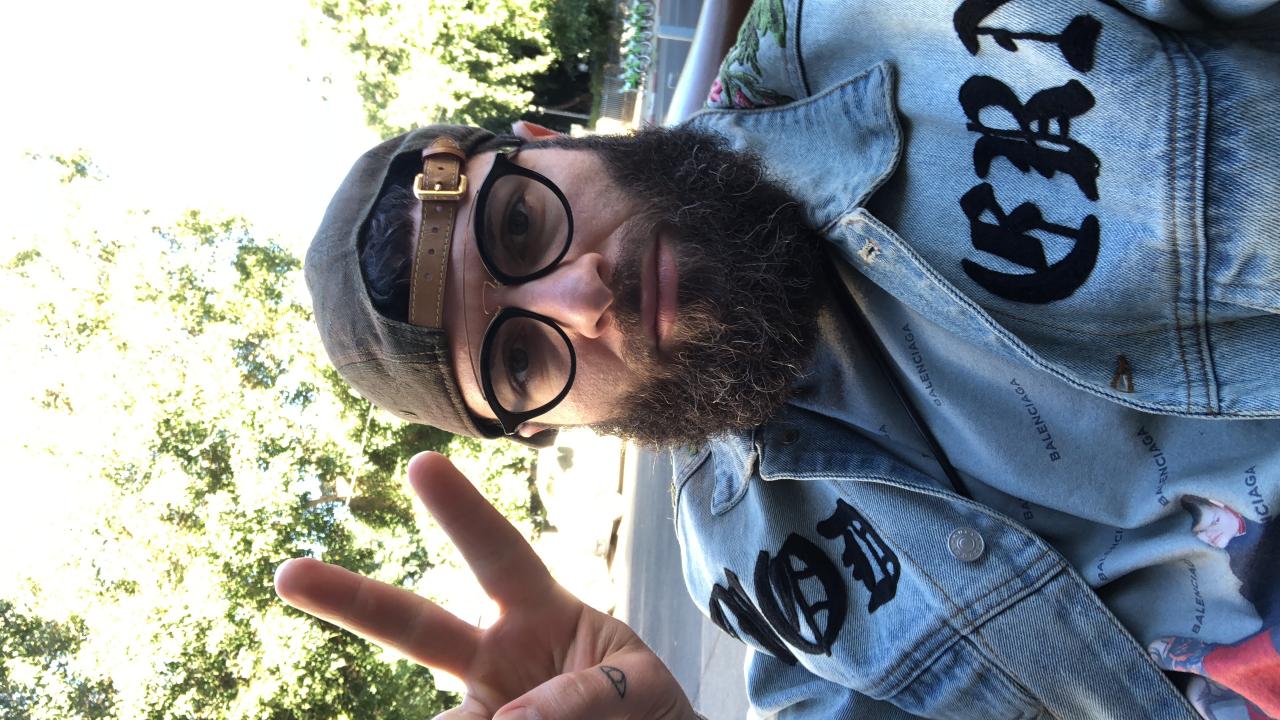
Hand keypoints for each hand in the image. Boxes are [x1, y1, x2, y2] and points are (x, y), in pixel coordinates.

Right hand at [274, 451, 697, 719]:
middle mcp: (497, 658)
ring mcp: (483, 709)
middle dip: (350, 597)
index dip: (463, 512)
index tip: (422, 463)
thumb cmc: (649, 711)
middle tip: (287, 573)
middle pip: (415, 625)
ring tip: (510, 719)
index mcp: (543, 613)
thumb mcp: (640, 687)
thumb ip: (588, 694)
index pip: (498, 552)